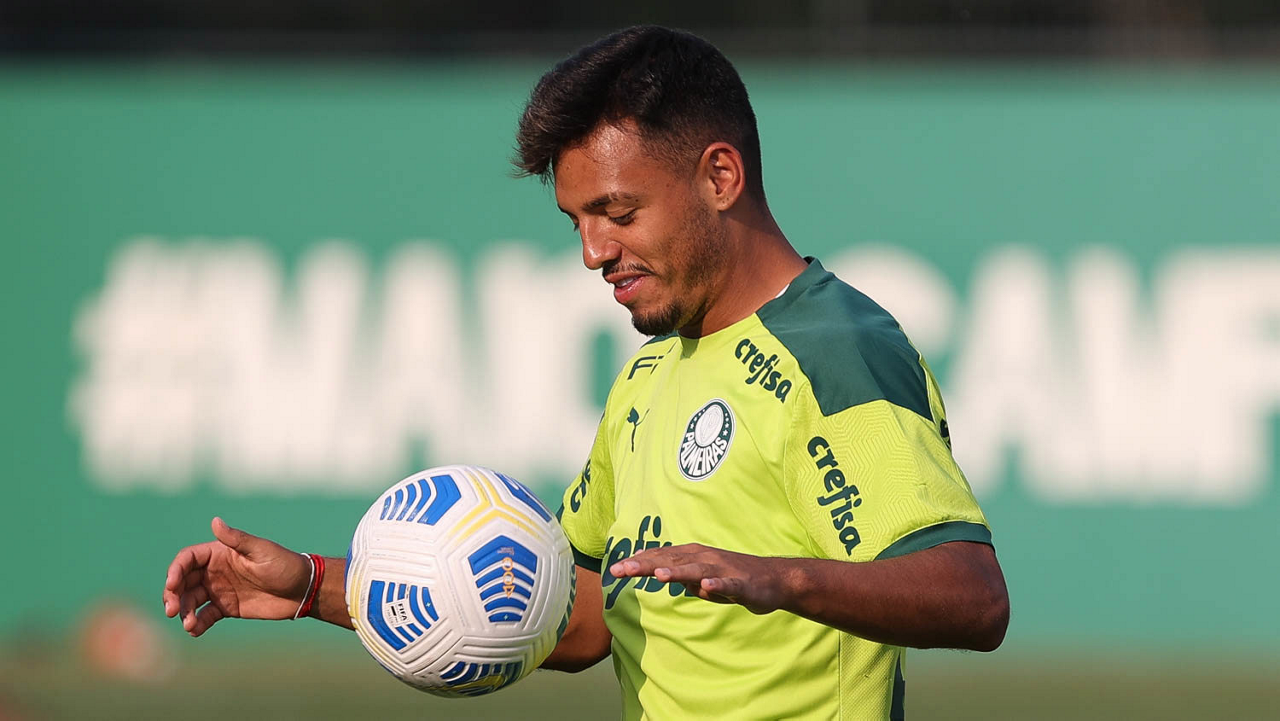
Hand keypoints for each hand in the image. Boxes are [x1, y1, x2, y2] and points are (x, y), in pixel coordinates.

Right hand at [162, 517, 311, 636]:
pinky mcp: (226, 608)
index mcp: (220, 553)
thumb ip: (237, 539)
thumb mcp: (261, 551)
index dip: (175, 571)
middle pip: (183, 581)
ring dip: (184, 612)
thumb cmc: (284, 564)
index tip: (172, 585)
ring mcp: (219, 590)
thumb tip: (215, 521)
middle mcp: (215, 571)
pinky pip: (205, 616)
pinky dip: (197, 624)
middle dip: (173, 595)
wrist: (302, 590)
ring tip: (189, 625)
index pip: (187, 559)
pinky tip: (195, 631)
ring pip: (190, 601)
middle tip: (172, 611)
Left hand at [609, 543, 792, 614]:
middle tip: (621, 570)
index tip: (613, 569)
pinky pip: (728, 584)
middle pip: (671, 560)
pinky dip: (717, 584)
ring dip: (677, 571)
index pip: (661, 557)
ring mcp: (723, 569)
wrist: (774, 580)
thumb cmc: (734, 577)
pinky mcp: (741, 583)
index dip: (638, 562)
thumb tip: (664, 577)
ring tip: (658, 574)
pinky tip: (706, 586)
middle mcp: (705, 558)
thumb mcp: (702, 580)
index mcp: (693, 556)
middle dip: (645, 564)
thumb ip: (682, 577)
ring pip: (696, 570)